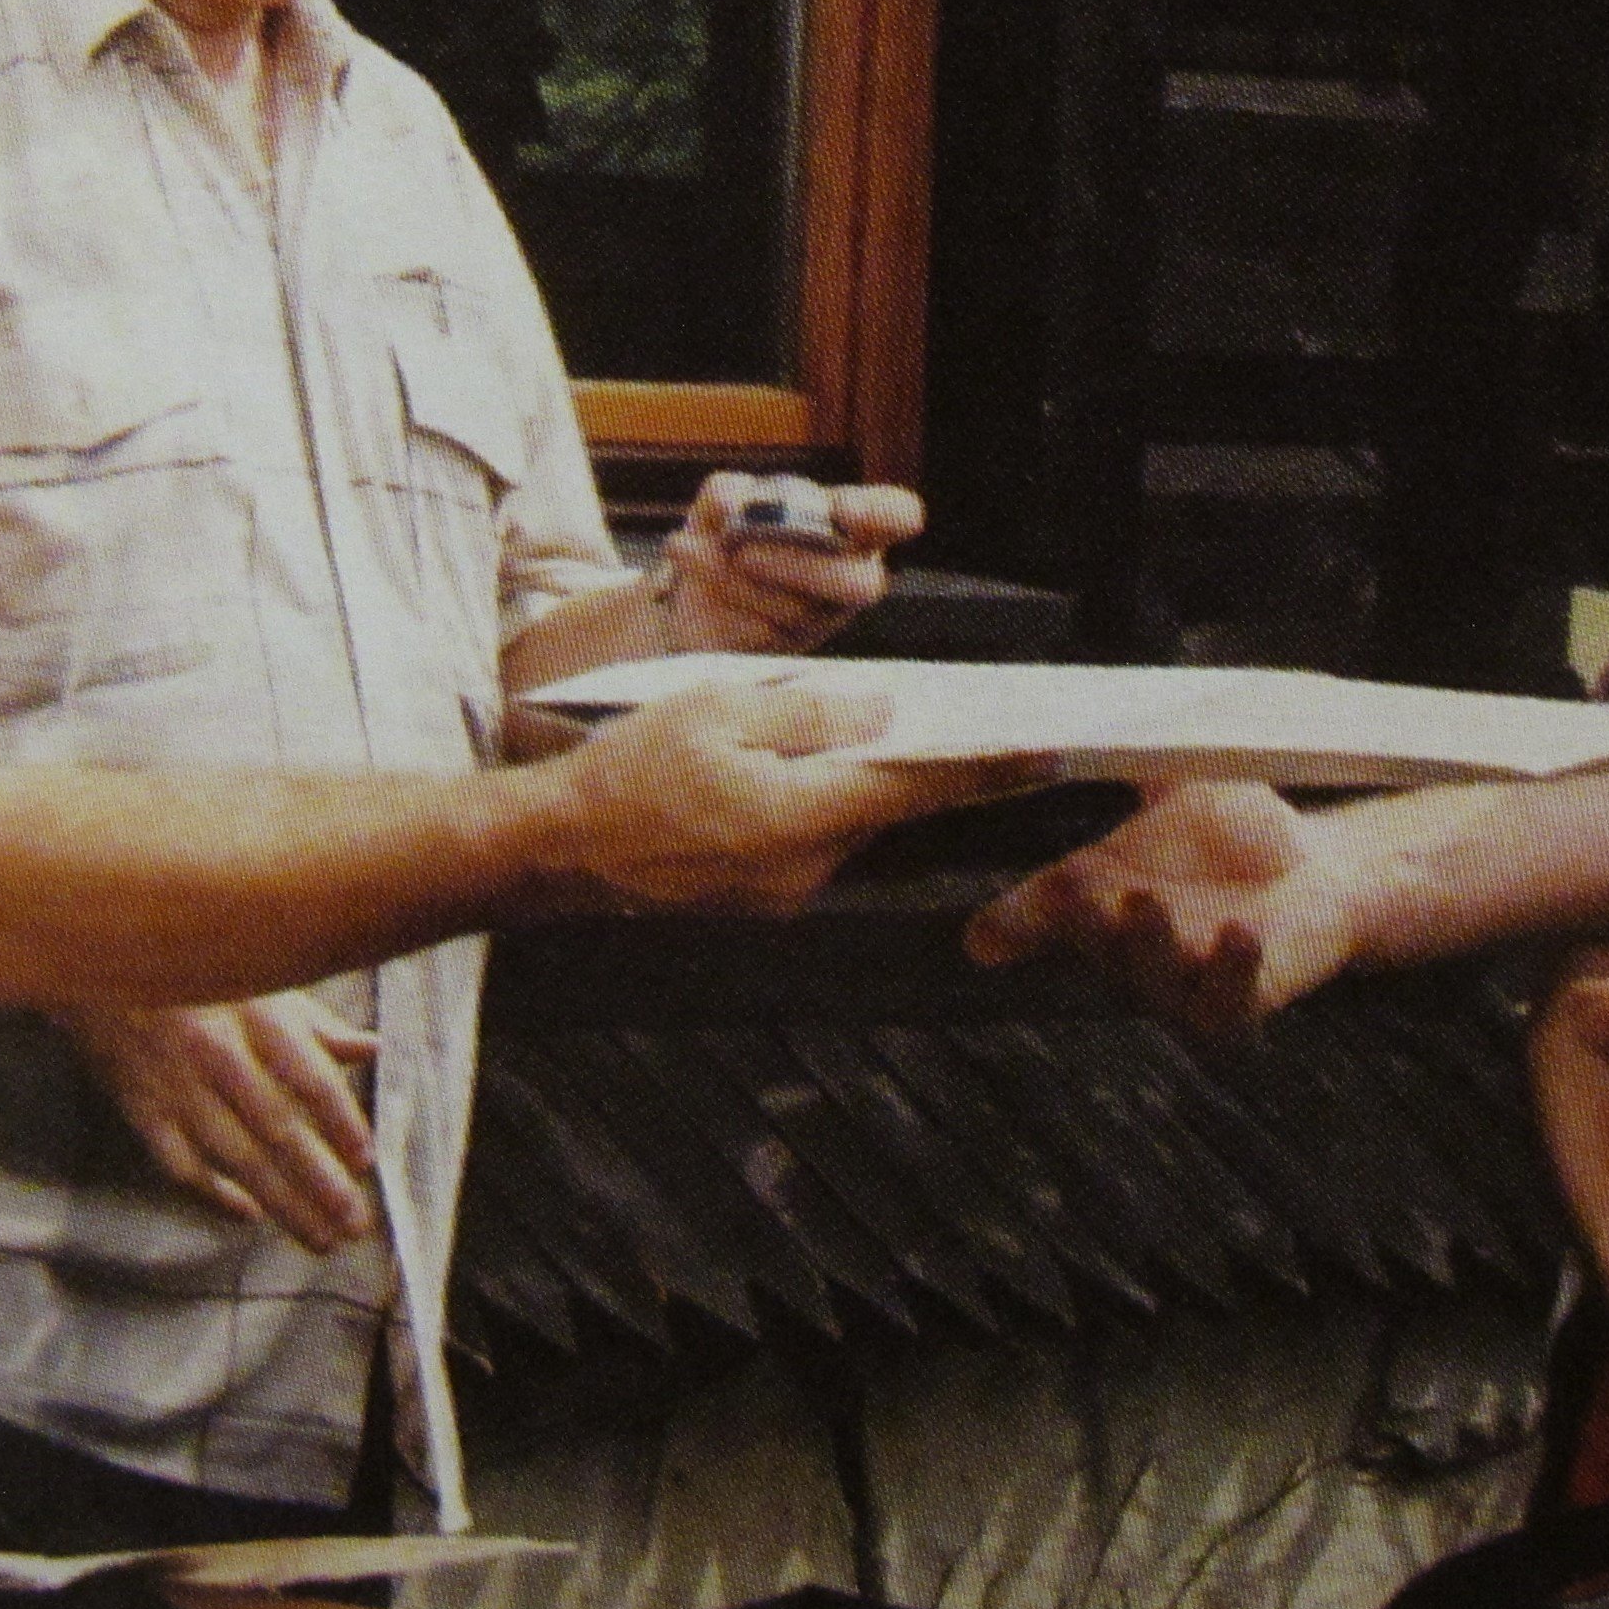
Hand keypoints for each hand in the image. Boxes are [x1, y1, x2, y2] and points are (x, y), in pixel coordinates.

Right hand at [53, 991, 380, 1252]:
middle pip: (276, 1129)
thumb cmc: (195, 971)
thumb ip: (315, 1024)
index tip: (366, 1160)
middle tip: (354, 1223)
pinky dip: (216, 1195)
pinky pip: (182, 1165)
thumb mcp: (259, 979)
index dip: (339, 1121)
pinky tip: (250, 1214)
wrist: (96, 963)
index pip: (307, 1076)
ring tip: (320, 1237)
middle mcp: (217, 1054)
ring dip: (281, 1202)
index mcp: (254, 1014)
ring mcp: (176, 1087)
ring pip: (235, 1158)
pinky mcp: (142, 1110)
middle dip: (319, 1182)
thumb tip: (373, 1049)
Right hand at [563, 679, 1023, 914]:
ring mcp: (784, 890)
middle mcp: (808, 866)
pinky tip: (795, 768)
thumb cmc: (631, 767)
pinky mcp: (760, 897)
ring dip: (855, 781)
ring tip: (859, 727)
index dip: (987, 767)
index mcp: (804, 815)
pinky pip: (810, 840)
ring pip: (845, 821)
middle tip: (964, 716)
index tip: (1047, 750)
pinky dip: (817, 803)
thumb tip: (885, 715)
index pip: (918, 786)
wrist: (560, 849)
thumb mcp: (721, 711)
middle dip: (920, 762)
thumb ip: (811, 717)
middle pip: (886, 805)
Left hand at [655, 475, 922, 652]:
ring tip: (688, 549)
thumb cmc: (726, 535)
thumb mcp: (724, 502)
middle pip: (861, 584)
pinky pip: (762, 631)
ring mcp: (819, 619)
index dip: (883, 514)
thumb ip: (730, 491)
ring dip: (736, 577)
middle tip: (743, 552)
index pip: (898, 515)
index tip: (845, 511)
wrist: (687, 591)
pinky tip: (689, 564)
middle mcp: (848, 575)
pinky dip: (719, 593)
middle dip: (799, 566)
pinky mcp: (783, 651)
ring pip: (800, 610)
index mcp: (852, 526)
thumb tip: (731, 501)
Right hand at [965, 782, 1358, 1033]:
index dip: (1011, 926)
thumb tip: (1082, 701)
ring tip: (1147, 903)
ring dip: (1147, 946)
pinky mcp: (1238, 1001)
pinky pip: (1226, 1003)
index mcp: (1102, 894)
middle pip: (1093, 946)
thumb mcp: (1179, 781)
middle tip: (1076, 894)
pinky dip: (1230, 972)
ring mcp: (1183, 982)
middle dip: (1083, 925)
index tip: (982, 937)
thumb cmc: (1237, 828)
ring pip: (1153, 982)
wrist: (1318, 870)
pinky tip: (1239, 933)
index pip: (1042, 916)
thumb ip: (1134, 750)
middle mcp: (1131, 946)